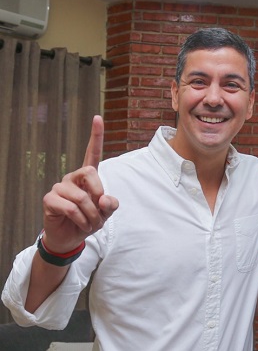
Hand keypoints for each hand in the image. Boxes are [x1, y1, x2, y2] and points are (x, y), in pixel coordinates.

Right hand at [41, 116, 118, 252]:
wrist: (71, 237)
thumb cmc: (89, 220)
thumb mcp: (106, 213)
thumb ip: (110, 204)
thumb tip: (104, 199)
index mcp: (88, 177)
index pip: (92, 153)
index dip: (96, 136)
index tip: (98, 117)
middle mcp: (73, 178)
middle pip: (89, 172)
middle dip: (99, 193)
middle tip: (99, 212)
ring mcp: (59, 187)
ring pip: (81, 197)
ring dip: (91, 215)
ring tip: (90, 223)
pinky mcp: (50, 199)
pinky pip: (70, 208)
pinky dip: (80, 220)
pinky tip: (80, 224)